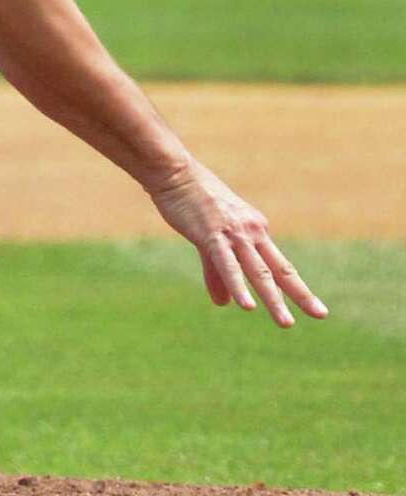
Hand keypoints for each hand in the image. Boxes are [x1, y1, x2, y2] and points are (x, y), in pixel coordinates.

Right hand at [146, 157, 328, 327]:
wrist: (174, 172)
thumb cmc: (191, 201)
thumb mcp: (209, 239)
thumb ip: (217, 273)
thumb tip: (224, 303)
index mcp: (255, 230)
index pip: (277, 264)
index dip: (293, 287)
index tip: (312, 306)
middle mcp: (252, 231)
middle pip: (279, 269)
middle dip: (300, 294)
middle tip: (321, 314)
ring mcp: (234, 233)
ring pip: (258, 271)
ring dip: (273, 299)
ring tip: (286, 323)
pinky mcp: (212, 234)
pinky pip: (227, 265)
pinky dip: (237, 285)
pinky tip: (246, 306)